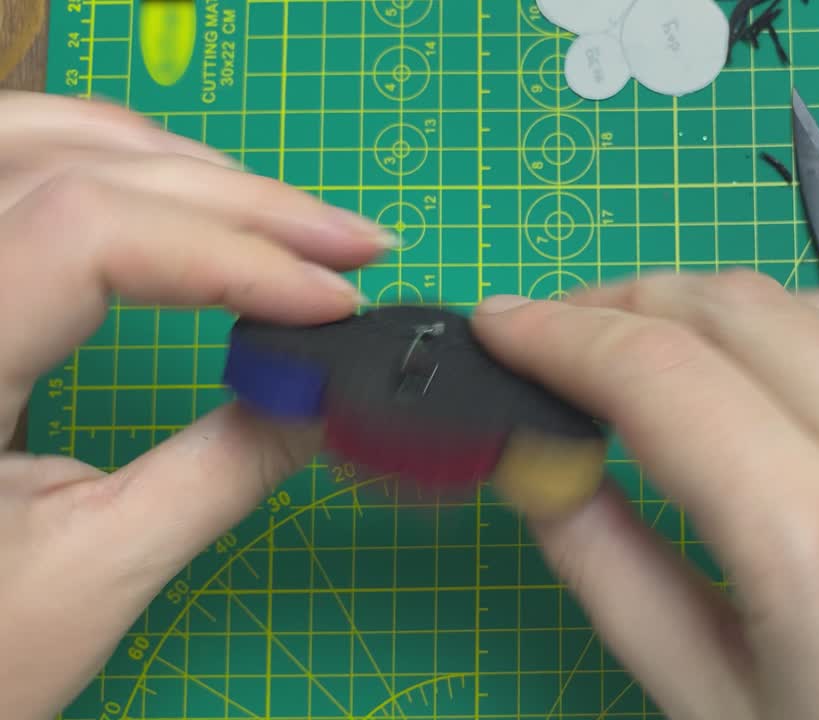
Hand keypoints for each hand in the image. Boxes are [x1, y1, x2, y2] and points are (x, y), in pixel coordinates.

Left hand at [0, 90, 390, 717]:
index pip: (86, 236)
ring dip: (171, 161)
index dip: (230, 254)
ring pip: (30, 136)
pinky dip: (107, 160)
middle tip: (353, 242)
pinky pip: (12, 167)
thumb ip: (223, 469)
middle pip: (74, 171)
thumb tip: (330, 394)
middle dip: (236, 198)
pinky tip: (175, 185)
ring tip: (279, 212)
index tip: (337, 303)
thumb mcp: (96, 568)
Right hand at [470, 271, 818, 719]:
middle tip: (561, 336)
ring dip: (715, 311)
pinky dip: (802, 338)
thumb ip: (607, 567)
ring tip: (650, 350)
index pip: (664, 378)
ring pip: (818, 307)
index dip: (561, 336)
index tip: (503, 325)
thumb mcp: (710, 703)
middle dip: (629, 304)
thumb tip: (536, 460)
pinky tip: (759, 375)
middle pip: (740, 311)